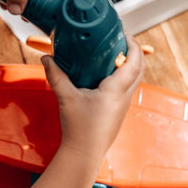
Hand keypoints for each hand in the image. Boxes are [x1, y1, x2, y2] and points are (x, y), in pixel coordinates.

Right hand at [42, 36, 144, 162]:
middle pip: (140, 67)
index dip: (132, 44)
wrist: (84, 153)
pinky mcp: (119, 110)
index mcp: (116, 89)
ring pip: (136, 78)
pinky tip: (107, 74)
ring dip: (130, 63)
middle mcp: (125, 96)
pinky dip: (124, 75)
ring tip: (113, 54)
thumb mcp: (66, 98)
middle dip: (133, 51)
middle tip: (120, 41)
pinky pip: (128, 87)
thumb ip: (56, 76)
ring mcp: (124, 104)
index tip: (124, 34)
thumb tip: (47, 59)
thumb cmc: (79, 129)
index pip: (133, 61)